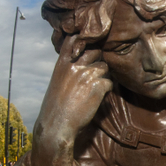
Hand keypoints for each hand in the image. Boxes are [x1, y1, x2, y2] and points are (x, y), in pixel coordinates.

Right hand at [32, 35, 111, 165]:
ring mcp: (87, 74)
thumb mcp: (57, 82)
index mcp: (62, 63)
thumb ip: (68, 69)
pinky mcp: (98, 86)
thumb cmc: (55, 107)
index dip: (84, 41)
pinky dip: (106, 91)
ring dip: (103, 77)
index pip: (74, 40)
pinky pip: (109, 82)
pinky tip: (97, 99)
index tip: (88, 46)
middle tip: (94, 76)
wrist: (56, 125)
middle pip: (95, 52)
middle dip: (97, 62)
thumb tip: (82, 63)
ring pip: (105, 67)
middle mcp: (75, 65)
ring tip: (94, 90)